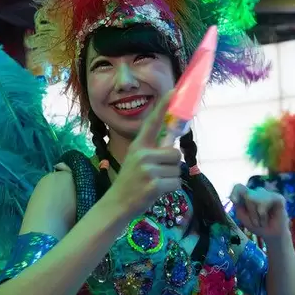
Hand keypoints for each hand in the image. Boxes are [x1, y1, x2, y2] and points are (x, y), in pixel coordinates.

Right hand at [109, 92, 181, 218]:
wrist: (117, 204)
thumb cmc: (131, 182)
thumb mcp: (137, 161)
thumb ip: (153, 151)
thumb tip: (173, 144)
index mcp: (138, 146)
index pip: (152, 122)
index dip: (163, 106)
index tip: (173, 91)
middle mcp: (142, 154)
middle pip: (174, 152)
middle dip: (171, 164)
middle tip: (158, 173)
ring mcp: (148, 170)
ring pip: (177, 168)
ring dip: (170, 178)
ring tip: (155, 183)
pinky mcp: (154, 185)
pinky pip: (176, 182)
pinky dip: (170, 189)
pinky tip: (156, 192)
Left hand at [230, 183, 288, 239]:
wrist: (271, 236)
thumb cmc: (257, 226)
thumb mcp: (244, 218)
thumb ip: (238, 208)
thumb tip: (234, 200)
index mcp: (247, 196)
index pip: (239, 187)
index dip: (235, 192)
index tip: (234, 201)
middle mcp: (258, 192)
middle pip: (248, 195)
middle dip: (250, 213)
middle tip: (256, 222)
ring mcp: (268, 194)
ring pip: (254, 199)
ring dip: (256, 216)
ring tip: (262, 222)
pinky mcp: (278, 197)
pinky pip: (264, 203)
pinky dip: (262, 215)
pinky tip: (267, 219)